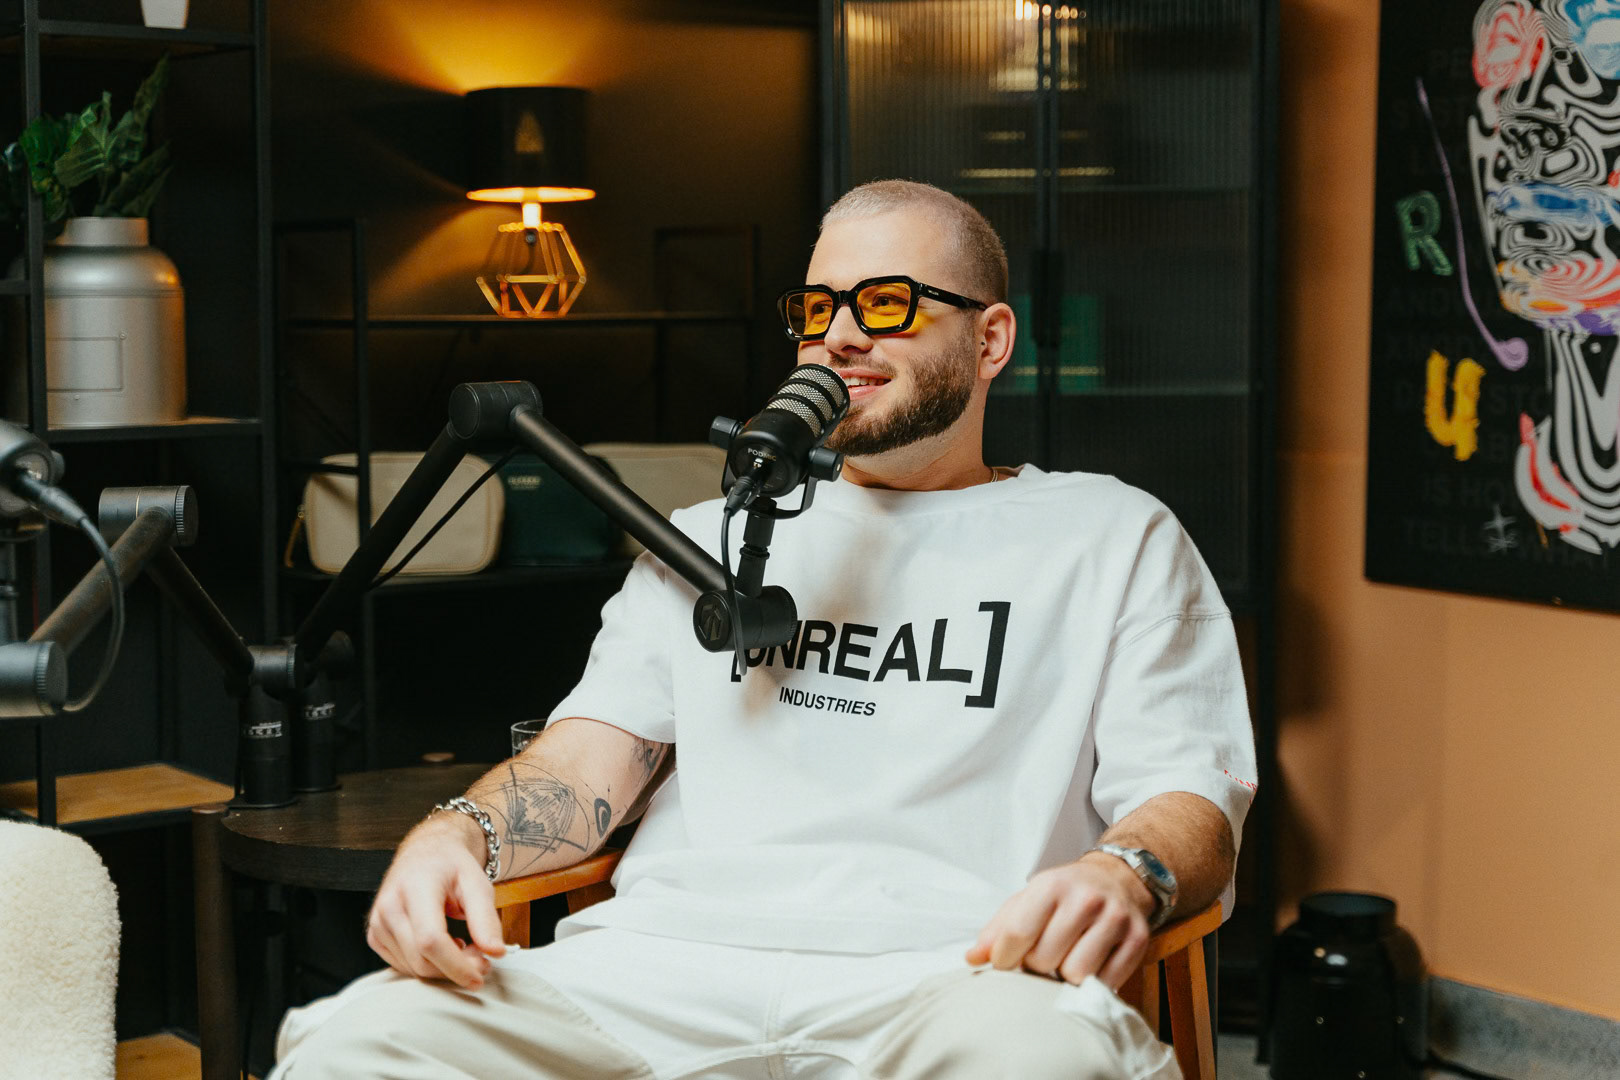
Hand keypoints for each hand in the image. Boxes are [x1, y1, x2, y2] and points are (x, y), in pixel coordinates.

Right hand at [366, 814, 506, 988]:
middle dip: (455, 968)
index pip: (430, 939)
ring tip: (464, 946)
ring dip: (443, 968)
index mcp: (414, 887)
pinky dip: (427, 965)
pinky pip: (403, 966)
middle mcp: (389, 906)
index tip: (481, 974)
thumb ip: (486, 919)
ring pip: (412, 968)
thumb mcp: (477, 884)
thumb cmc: (452, 867)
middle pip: (420, 959)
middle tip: (481, 957)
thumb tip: (496, 952)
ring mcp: (377, 922)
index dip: (456, 965)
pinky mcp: (375, 936)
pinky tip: (443, 947)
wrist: (425, 853)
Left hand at [964, 852, 1153, 988]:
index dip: (1004, 958)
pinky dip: (1093, 984)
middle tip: (1042, 957)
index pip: (1019, 932)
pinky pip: (1106, 982)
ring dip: (1065, 977)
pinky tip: (1089, 965)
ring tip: (1065, 960)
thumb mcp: (1027, 900)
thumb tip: (972, 959)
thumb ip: (997, 930)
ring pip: (1077, 974)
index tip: (1003, 963)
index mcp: (1052, 885)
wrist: (1117, 878)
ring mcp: (1115, 919)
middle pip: (1045, 959)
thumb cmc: (1064, 894)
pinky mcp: (1138, 939)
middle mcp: (1086, 899)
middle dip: (1036, 966)